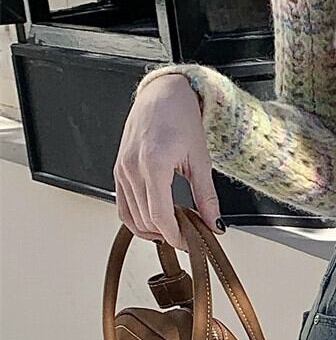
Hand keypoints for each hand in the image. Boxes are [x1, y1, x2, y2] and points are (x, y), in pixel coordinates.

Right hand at [114, 73, 222, 249]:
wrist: (163, 95)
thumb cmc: (181, 118)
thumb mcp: (201, 160)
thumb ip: (207, 197)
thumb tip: (214, 225)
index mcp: (154, 163)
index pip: (160, 216)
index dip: (176, 237)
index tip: (191, 244)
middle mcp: (132, 167)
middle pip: (147, 220)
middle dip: (168, 234)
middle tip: (189, 235)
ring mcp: (121, 169)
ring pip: (132, 217)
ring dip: (153, 230)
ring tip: (174, 227)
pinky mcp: (118, 169)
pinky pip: (122, 206)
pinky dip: (138, 219)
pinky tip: (156, 220)